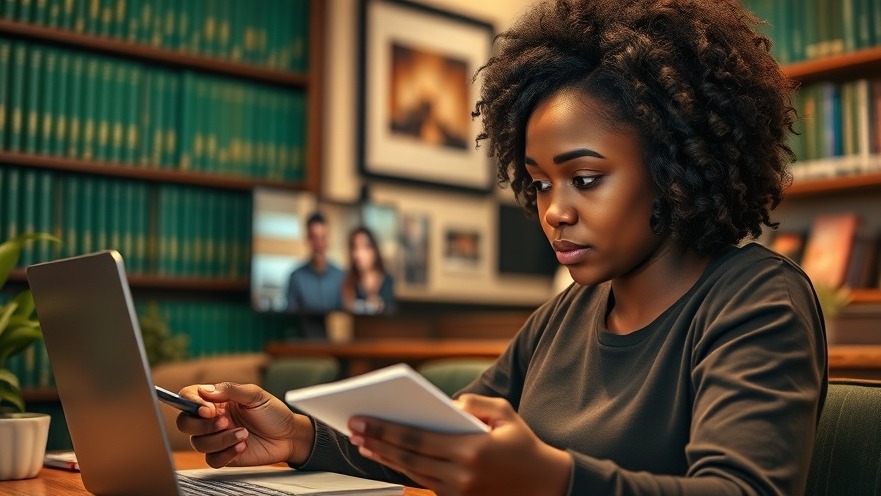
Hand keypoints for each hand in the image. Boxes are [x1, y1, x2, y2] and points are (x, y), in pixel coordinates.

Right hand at [175, 382, 314, 468]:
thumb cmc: (273, 412)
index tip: (207, 409)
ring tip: (244, 433)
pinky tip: (243, 446)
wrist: (289, 435)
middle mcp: (212, 419)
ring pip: (198, 443)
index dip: (191, 403)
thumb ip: (230, 390)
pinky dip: (226, 453)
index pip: (188, 397)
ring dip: (220, 439)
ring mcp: (216, 438)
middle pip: (185, 423)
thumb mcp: (255, 395)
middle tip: (224, 422)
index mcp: (216, 400)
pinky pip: (211, 459)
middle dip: (201, 425)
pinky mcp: (223, 455)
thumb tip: (205, 391)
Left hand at [348, 394, 571, 495]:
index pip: (418, 439)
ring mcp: (459, 492)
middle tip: (353, 428)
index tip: (363, 419)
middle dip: (377, 442)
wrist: (545, 485)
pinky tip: (386, 457)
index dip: (387, 430)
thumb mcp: (505, 412)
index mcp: (472, 451)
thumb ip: (474, 402)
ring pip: (412, 473)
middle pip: (408, 458)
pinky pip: (424, 482)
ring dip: (384, 458)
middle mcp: (462, 475)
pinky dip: (402, 469)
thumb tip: (445, 403)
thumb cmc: (523, 443)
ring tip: (362, 443)